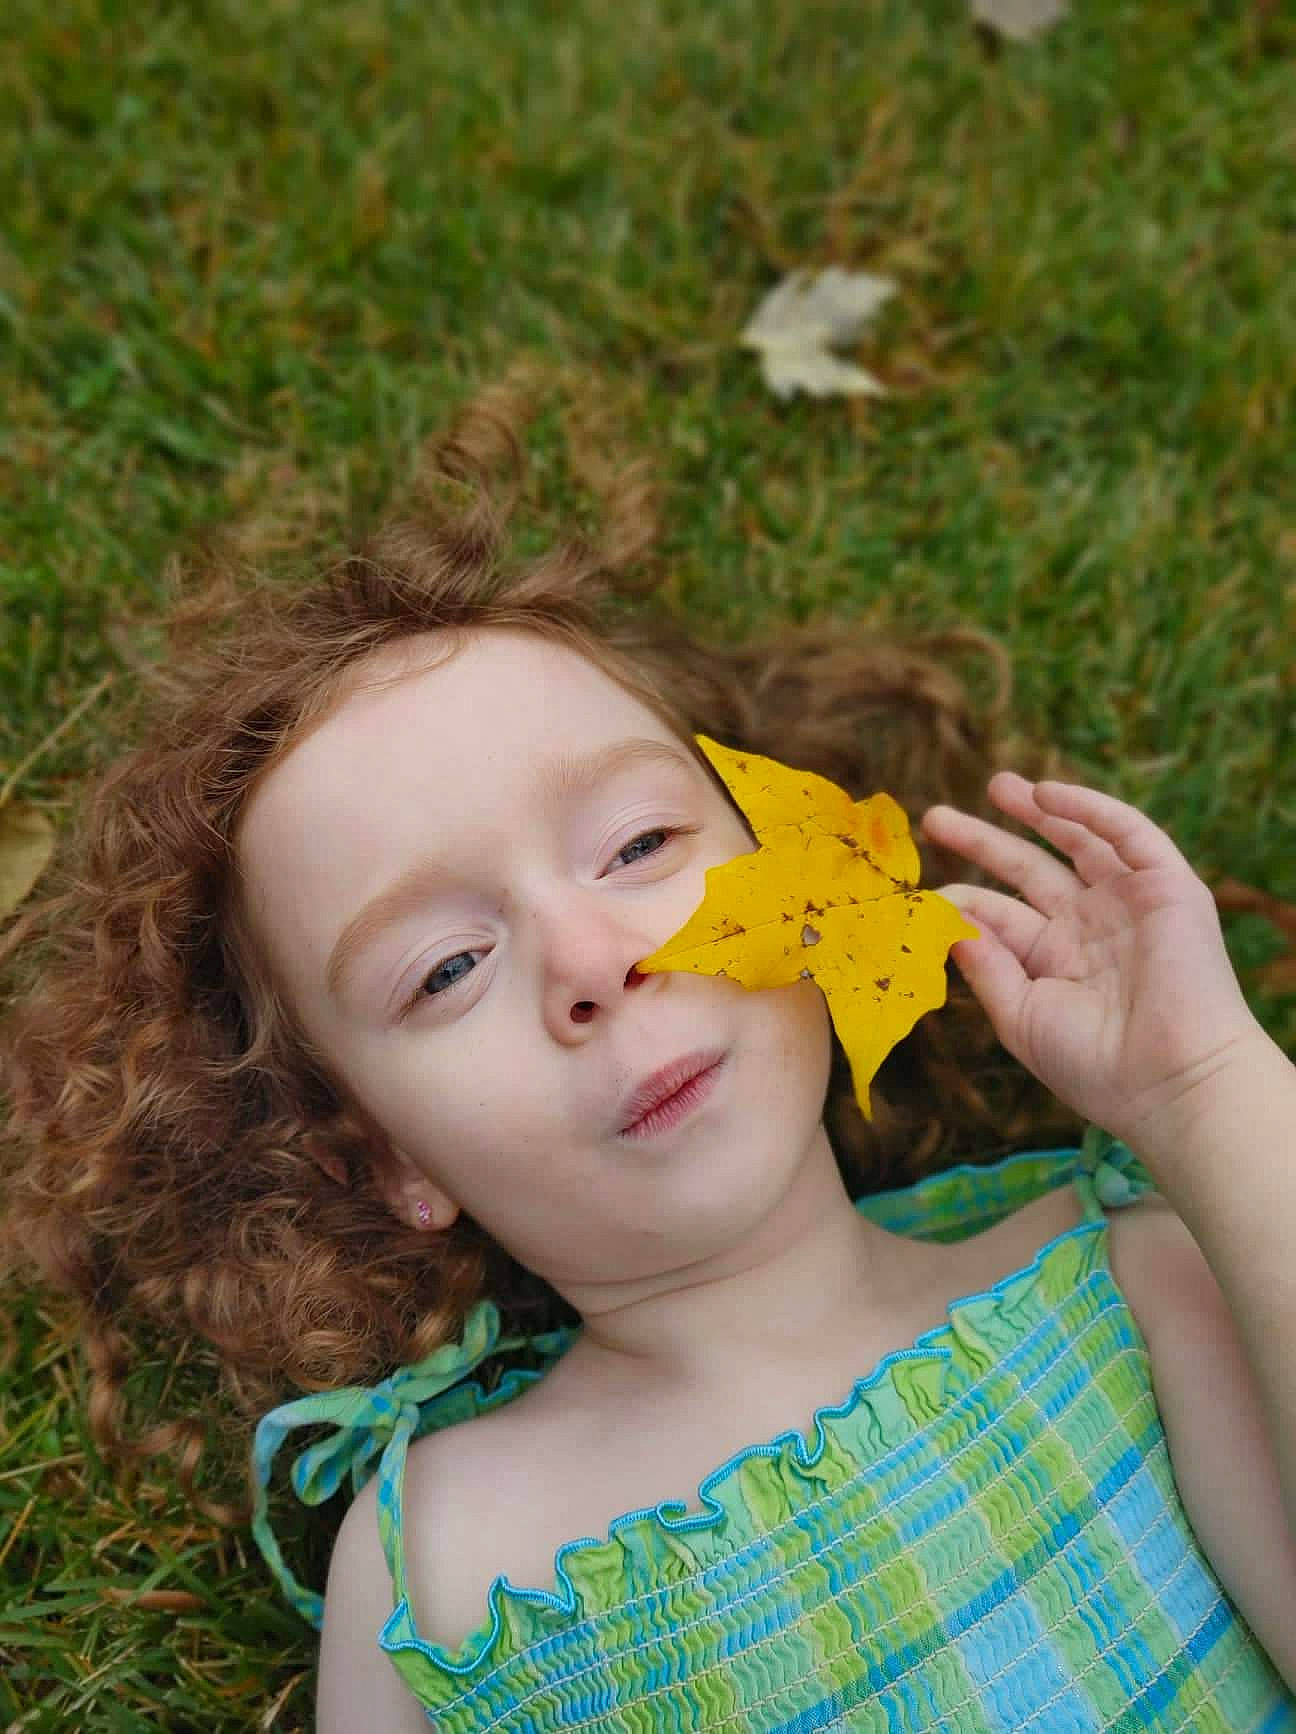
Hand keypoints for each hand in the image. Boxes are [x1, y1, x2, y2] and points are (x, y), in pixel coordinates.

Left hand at [920, 772, 1263, 1149]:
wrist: (1171, 1080)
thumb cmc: (1093, 1063)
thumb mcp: (1021, 1015)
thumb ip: (984, 966)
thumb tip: (947, 922)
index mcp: (1057, 963)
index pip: (1001, 917)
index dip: (965, 901)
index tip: (927, 893)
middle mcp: (1092, 928)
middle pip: (1031, 871)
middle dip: (987, 843)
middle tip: (937, 819)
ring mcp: (1130, 904)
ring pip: (1078, 842)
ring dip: (1038, 811)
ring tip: (997, 785)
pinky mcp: (1168, 887)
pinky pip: (1128, 835)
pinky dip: (1089, 811)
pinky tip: (1044, 794)